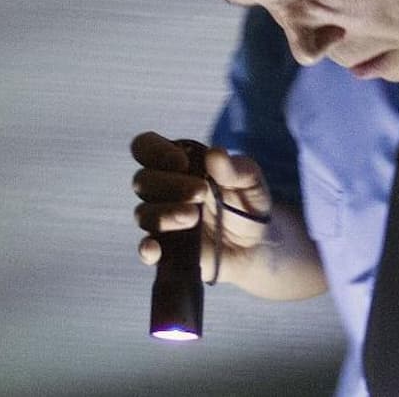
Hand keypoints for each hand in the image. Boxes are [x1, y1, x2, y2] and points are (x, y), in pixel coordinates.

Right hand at [130, 131, 273, 285]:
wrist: (256, 247)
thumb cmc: (247, 206)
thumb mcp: (251, 183)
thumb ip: (236, 169)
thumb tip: (215, 153)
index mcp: (176, 165)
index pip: (145, 147)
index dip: (154, 151)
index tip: (181, 162)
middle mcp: (162, 191)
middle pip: (143, 181)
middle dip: (169, 184)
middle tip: (201, 192)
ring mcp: (161, 222)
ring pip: (143, 214)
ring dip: (165, 214)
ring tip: (192, 217)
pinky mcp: (166, 251)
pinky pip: (146, 250)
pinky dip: (147, 249)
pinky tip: (155, 249)